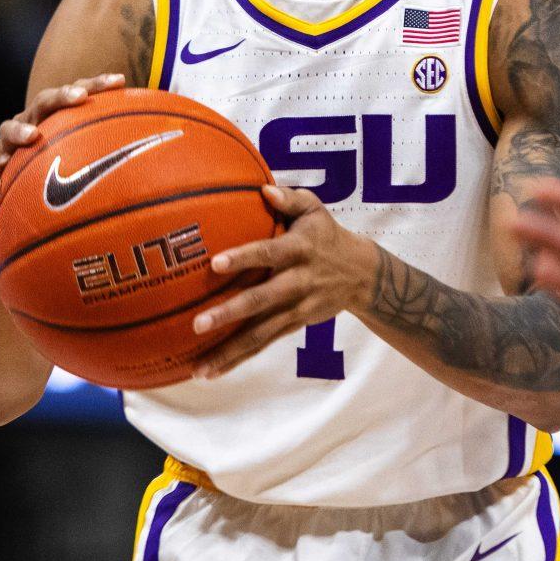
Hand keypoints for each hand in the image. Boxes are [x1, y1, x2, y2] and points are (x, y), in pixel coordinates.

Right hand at [0, 74, 127, 204]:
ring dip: (18, 129)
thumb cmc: (69, 184)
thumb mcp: (97, 170)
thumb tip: (172, 158)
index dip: (97, 84)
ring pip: (6, 127)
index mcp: (59, 119)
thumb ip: (124, 160)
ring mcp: (9, 145)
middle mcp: (33, 124)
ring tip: (32, 136)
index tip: (120, 81)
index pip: (78, 94)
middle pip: (44, 101)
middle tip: (78, 97)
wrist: (27, 212)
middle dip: (61, 96)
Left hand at [187, 184, 378, 379]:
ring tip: (199, 368)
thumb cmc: (325, 234)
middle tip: (197, 324)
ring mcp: (296, 309)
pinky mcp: (293, 326)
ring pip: (260, 334)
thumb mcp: (315, 209)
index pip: (268, 253)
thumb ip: (289, 199)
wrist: (362, 274)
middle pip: (261, 301)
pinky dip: (237, 359)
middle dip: (229, 314)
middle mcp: (297, 282)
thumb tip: (263, 189)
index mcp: (299, 250)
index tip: (215, 264)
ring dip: (228, 351)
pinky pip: (262, 345)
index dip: (244, 257)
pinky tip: (210, 371)